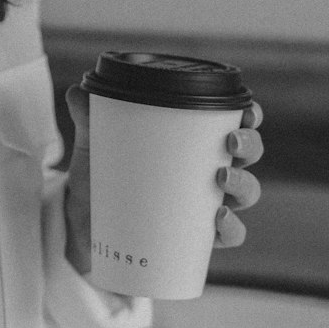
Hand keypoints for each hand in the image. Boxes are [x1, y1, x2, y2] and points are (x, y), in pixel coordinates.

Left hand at [60, 86, 263, 274]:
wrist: (84, 223)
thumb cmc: (101, 175)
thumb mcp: (93, 144)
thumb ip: (88, 117)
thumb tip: (78, 91)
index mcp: (193, 141)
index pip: (234, 123)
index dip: (250, 116)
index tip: (247, 112)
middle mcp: (208, 170)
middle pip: (249, 154)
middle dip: (250, 145)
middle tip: (231, 142)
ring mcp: (207, 203)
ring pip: (247, 192)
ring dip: (243, 184)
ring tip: (221, 178)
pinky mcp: (198, 235)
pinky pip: (230, 235)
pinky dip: (232, 228)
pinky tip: (218, 219)